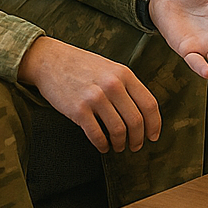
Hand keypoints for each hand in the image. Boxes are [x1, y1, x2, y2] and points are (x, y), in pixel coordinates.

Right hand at [18, 36, 160, 153]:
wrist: (52, 61)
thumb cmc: (84, 66)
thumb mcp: (112, 69)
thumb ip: (127, 86)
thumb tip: (143, 112)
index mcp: (125, 75)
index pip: (149, 104)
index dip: (154, 124)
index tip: (154, 136)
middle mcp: (113, 85)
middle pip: (136, 120)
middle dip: (138, 138)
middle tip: (136, 146)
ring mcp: (95, 98)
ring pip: (118, 129)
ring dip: (121, 143)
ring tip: (119, 147)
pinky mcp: (78, 110)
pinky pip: (96, 134)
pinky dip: (102, 144)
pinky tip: (103, 146)